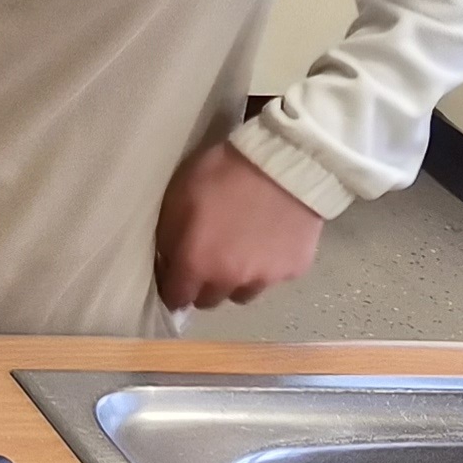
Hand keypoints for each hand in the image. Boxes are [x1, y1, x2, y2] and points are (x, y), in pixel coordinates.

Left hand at [156, 140, 325, 309]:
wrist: (282, 162)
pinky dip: (267, 266)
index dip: (173, 288)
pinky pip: (273, 277)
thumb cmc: (220, 174)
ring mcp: (266, 278)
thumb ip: (168, 239)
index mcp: (197, 264)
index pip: (177, 298)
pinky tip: (268, 239)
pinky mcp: (294, 269)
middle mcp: (231, 280)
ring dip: (236, 280)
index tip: (175, 276)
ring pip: (243, 294)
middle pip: (210, 300)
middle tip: (207, 259)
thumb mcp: (176, 199)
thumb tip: (168, 263)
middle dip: (203, 285)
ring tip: (239, 251)